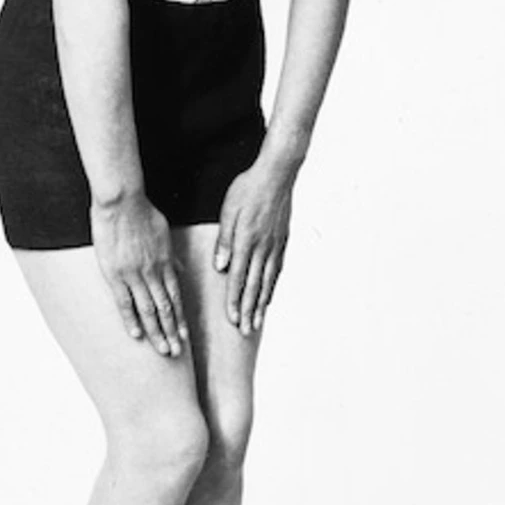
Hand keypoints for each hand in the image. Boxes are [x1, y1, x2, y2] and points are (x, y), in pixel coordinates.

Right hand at [91, 191, 187, 356]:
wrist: (122, 200)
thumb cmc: (143, 212)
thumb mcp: (164, 233)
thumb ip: (171, 255)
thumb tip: (179, 269)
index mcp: (166, 263)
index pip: (176, 298)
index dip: (181, 319)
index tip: (185, 337)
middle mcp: (154, 272)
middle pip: (166, 309)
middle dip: (172, 333)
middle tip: (177, 353)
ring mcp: (135, 275)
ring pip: (149, 310)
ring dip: (157, 332)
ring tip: (163, 350)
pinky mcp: (115, 274)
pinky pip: (125, 302)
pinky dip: (131, 320)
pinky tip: (137, 335)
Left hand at [214, 161, 293, 335]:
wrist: (277, 174)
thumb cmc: (248, 188)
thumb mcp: (229, 210)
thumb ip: (225, 240)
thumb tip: (221, 267)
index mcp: (246, 241)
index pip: (238, 277)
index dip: (234, 300)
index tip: (232, 319)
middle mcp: (263, 248)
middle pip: (254, 285)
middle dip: (248, 310)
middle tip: (245, 330)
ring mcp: (275, 245)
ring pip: (268, 281)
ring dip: (261, 304)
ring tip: (257, 322)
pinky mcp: (283, 240)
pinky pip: (277, 270)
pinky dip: (272, 286)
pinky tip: (269, 296)